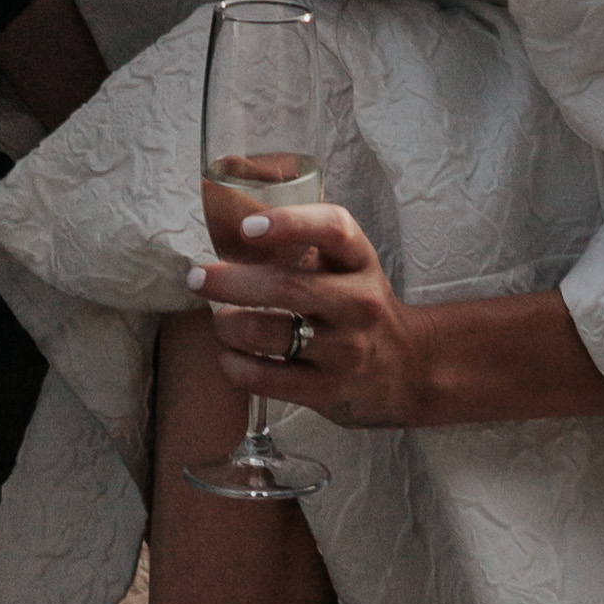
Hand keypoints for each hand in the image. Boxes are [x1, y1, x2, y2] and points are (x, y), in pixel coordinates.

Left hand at [197, 194, 439, 429]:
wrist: (406, 366)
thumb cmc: (357, 302)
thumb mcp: (347, 264)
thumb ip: (304, 240)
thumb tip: (228, 212)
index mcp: (360, 260)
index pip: (333, 229)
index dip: (288, 223)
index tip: (246, 226)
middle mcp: (359, 302)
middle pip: (286, 286)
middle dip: (229, 281)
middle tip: (197, 278)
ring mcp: (346, 350)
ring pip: (267, 333)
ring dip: (226, 326)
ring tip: (217, 322)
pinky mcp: (328, 390)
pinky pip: (266, 378)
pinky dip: (235, 365)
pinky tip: (228, 357)